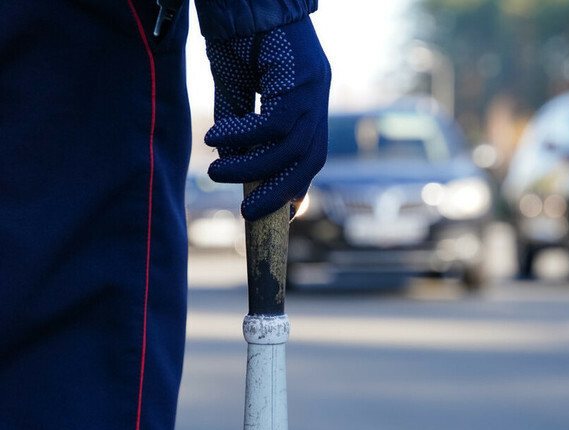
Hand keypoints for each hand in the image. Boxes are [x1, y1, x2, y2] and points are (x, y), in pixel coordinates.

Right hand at [204, 16, 330, 220]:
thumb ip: (239, 129)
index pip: (310, 157)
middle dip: (279, 191)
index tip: (279, 214)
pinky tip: (215, 139)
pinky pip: (274, 123)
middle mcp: (318, 100)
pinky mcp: (300, 78)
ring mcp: (314, 89)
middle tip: (247, 211)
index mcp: (309, 106)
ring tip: (216, 173)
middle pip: (309, 160)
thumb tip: (233, 168)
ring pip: (290, 147)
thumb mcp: (238, 92)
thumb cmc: (241, 41)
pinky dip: (244, 136)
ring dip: (252, 167)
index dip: (296, 188)